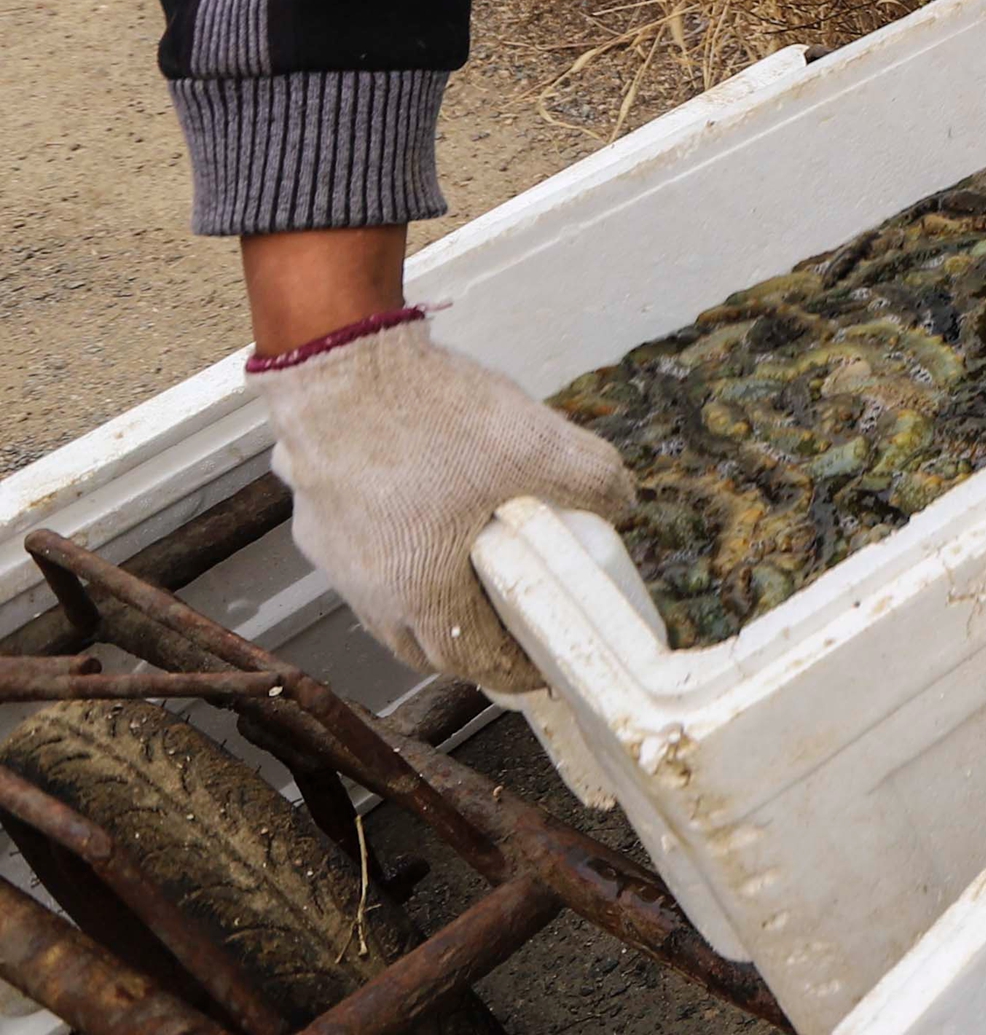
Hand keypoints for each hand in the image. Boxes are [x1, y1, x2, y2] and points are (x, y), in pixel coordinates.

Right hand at [256, 316, 633, 693]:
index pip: (472, 661)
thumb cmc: (434, 418)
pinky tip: (430, 519)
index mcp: (420, 593)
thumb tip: (621, 507)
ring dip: (433, 603)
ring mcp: (333, 554)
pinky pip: (364, 557)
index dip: (515, 670)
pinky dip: (401, 556)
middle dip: (473, 646)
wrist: (340, 364)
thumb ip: (596, 485)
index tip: (543, 668)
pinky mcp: (315, 513)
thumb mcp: (544, 448)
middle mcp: (366, 589)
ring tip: (477, 575)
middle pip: (422, 644)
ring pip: (388, 605)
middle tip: (513, 629)